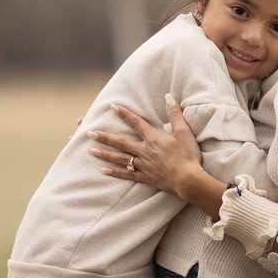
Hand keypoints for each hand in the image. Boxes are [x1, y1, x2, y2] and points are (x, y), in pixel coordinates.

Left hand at [89, 94, 203, 196]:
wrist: (188, 180)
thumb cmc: (188, 156)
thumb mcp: (184, 132)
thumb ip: (175, 114)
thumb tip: (169, 97)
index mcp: (153, 139)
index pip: (136, 123)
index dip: (124, 114)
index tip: (112, 107)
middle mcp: (144, 152)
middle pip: (121, 142)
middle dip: (104, 137)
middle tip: (89, 133)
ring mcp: (144, 166)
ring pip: (120, 159)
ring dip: (105, 154)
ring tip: (91, 150)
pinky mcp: (146, 178)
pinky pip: (127, 174)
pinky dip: (115, 172)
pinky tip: (104, 170)